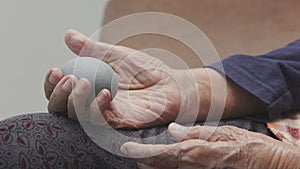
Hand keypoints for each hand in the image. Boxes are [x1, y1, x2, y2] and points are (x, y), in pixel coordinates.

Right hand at [44, 30, 198, 127]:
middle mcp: (92, 105)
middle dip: (59, 95)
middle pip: (61, 109)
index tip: (55, 69)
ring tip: (83, 81)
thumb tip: (68, 36)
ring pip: (77, 118)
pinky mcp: (119, 125)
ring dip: (75, 101)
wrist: (171, 83)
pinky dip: (98, 108)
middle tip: (70, 78)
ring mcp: (105, 116)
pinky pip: (101, 122)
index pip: (61, 91)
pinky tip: (106, 92)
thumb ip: (93, 49)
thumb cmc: (145, 70)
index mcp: (88, 88)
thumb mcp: (116, 55)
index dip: (51, 84)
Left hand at [121, 123, 299, 168]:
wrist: (271, 167)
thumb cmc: (249, 148)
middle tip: (138, 152)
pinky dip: (170, 168)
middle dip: (145, 161)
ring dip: (156, 166)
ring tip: (150, 157)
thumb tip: (172, 130)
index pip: (158, 155)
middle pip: (158, 168)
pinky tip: (170, 162)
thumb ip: (195, 133)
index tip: (125, 149)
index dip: (139, 153)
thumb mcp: (223, 133)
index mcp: (194, 155)